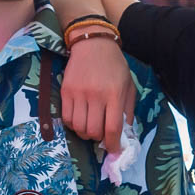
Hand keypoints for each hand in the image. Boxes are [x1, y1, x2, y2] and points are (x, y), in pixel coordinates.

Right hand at [61, 35, 136, 153]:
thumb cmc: (114, 66)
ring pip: (78, 127)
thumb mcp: (129, 85)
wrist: (93, 44)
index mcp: (114, 94)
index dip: (113, 144)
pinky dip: (73, 125)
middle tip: (101, 134)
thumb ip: (128, 109)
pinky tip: (80, 119)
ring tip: (90, 126)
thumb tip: (125, 133)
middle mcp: (96, 95)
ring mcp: (78, 93)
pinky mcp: (66, 91)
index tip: (114, 150)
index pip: (112, 128)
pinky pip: (67, 118)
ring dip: (85, 133)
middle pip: (93, 131)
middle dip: (98, 139)